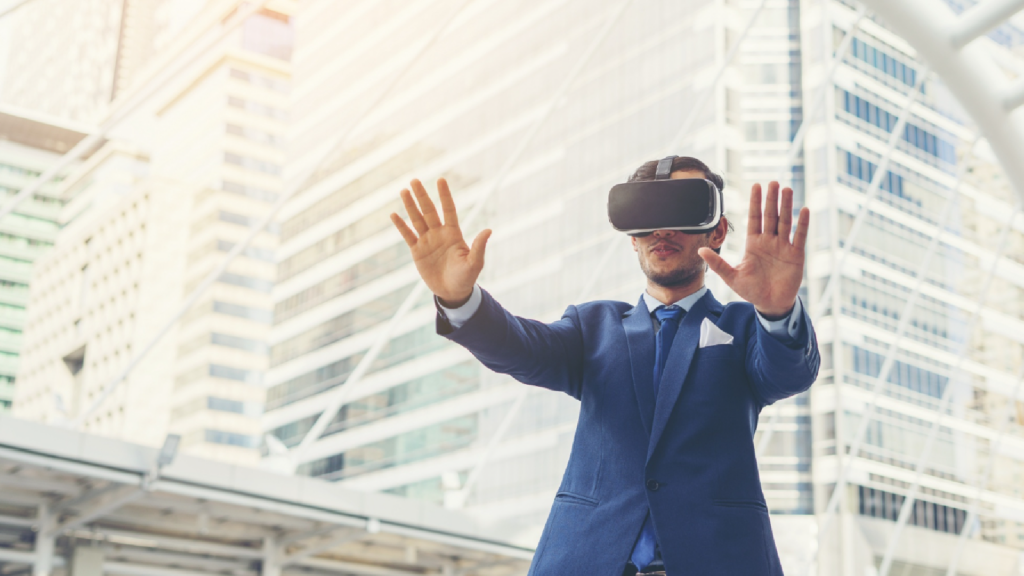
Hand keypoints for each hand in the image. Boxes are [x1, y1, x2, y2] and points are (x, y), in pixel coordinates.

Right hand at [390, 178, 490, 306]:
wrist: (452, 292)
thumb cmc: (466, 278)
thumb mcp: (474, 263)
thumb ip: (479, 247)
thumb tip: (488, 230)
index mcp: (453, 234)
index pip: (448, 210)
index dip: (444, 195)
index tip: (441, 180)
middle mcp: (439, 234)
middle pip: (429, 211)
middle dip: (422, 196)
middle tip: (415, 180)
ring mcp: (427, 241)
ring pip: (417, 220)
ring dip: (410, 206)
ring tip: (404, 190)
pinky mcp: (417, 251)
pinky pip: (408, 235)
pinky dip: (401, 226)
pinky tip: (394, 214)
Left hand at [698, 182, 808, 318]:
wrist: (770, 304)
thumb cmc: (751, 290)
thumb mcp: (732, 277)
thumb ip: (718, 263)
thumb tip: (700, 250)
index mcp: (754, 243)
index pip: (754, 218)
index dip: (755, 202)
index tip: (756, 186)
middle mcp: (769, 241)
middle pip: (770, 216)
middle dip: (771, 199)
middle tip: (773, 182)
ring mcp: (783, 246)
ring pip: (785, 222)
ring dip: (786, 206)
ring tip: (787, 190)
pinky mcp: (795, 255)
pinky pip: (799, 237)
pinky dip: (802, 224)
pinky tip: (804, 211)